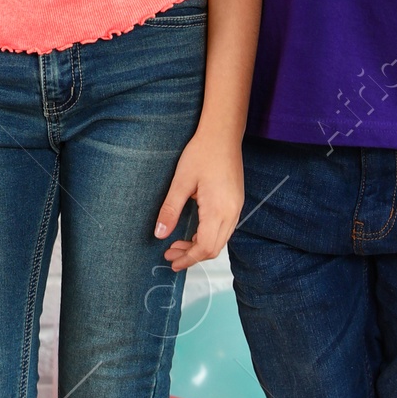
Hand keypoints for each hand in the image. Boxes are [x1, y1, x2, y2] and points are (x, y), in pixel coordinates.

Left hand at [154, 129, 243, 269]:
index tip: (172, 261)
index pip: (205, 247)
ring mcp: (236, 208)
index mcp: (219, 210)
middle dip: (192, 256)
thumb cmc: (202, 153)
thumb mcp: (180, 182)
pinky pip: (224, 229)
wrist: (222, 135)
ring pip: (220, 240)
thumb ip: (170, 210)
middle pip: (214, 248)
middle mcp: (232, 213)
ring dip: (200, 247)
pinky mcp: (235, 203)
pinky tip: (193, 233)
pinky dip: (209, 237)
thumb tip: (160, 234)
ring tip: (178, 245)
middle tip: (170, 255)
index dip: (188, 258)